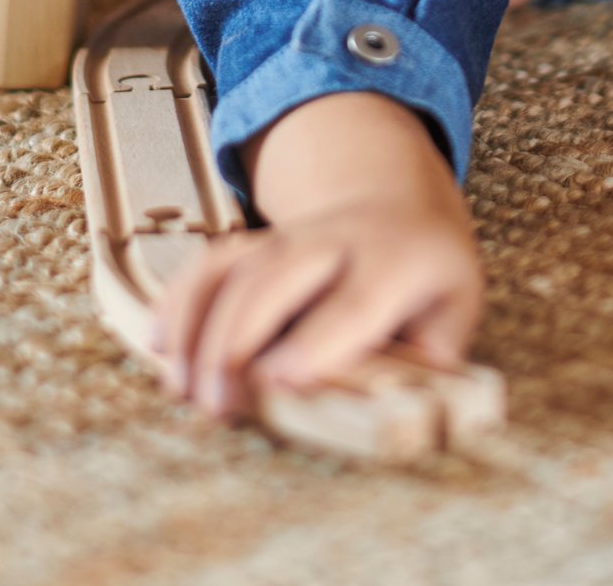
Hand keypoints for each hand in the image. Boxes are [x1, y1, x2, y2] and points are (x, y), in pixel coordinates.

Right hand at [149, 91, 482, 419]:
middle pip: (278, 278)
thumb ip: (428, 358)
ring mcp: (291, 235)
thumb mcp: (454, 307)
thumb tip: (387, 408)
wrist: (398, 203)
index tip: (278, 380)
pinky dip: (179, 299)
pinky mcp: (256, 242)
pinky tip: (158, 345)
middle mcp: (338, 240)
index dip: (316, 341)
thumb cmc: (429, 277)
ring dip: (200, 326)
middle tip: (218, 406)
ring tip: (182, 390)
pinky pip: (211, 262)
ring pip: (235, 269)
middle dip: (239, 338)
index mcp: (398, 259)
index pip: (355, 302)